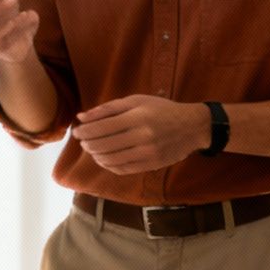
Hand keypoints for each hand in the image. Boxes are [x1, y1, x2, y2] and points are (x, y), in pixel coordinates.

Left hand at [73, 95, 208, 175]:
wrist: (192, 127)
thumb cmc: (162, 110)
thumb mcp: (137, 101)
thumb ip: (108, 109)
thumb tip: (82, 117)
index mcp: (138, 117)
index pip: (102, 128)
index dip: (84, 131)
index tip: (76, 131)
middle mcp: (142, 137)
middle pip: (103, 146)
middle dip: (88, 144)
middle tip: (83, 141)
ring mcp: (147, 154)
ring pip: (111, 160)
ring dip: (96, 156)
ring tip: (93, 149)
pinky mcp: (150, 165)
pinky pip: (122, 169)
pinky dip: (108, 165)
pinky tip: (105, 159)